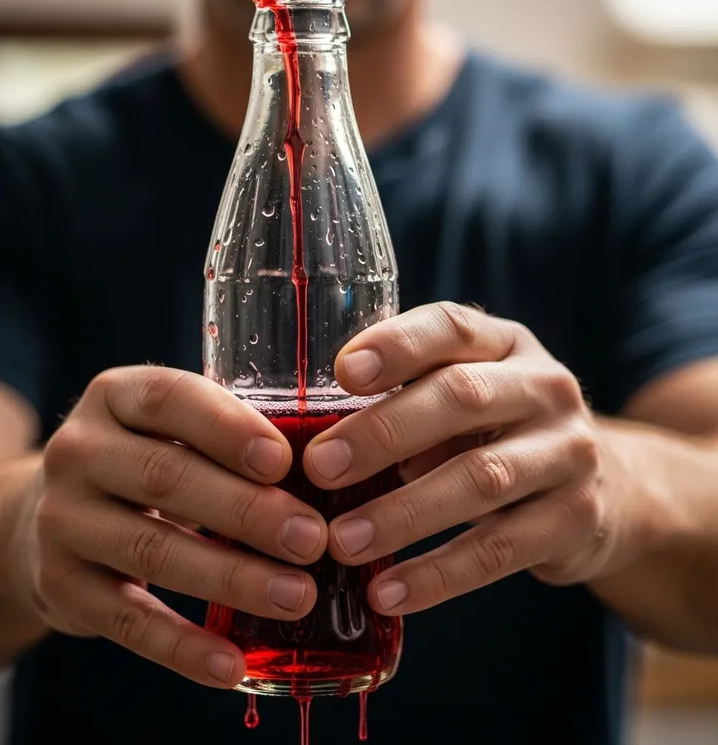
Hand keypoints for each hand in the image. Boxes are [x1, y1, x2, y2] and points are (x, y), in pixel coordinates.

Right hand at [17, 366, 326, 686]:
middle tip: (313, 539)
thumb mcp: (171, 429)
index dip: (228, 428)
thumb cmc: (143, 460)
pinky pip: (126, 621)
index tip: (284, 461)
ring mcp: (61, 519)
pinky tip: (231, 664)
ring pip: (152, 550)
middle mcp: (79, 450)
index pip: (169, 399)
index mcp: (117, 396)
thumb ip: (228, 436)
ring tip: (296, 596)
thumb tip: (328, 473)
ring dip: (231, 577)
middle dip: (247, 511)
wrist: (45, 514)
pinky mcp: (61, 585)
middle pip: (167, 477)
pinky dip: (182, 647)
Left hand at [304, 302, 616, 614]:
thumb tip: (317, 441)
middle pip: (463, 397)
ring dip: (404, 513)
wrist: (602, 486)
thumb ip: (407, 400)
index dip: (397, 345)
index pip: (451, 326)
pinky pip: (501, 550)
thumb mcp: (462, 398)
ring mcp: (568, 452)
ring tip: (343, 541)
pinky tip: (388, 591)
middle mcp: (544, 387)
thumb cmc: (497, 431)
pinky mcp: (577, 518)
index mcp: (504, 344)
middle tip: (320, 468)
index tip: (342, 373)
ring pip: (482, 478)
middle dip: (384, 433)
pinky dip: (439, 574)